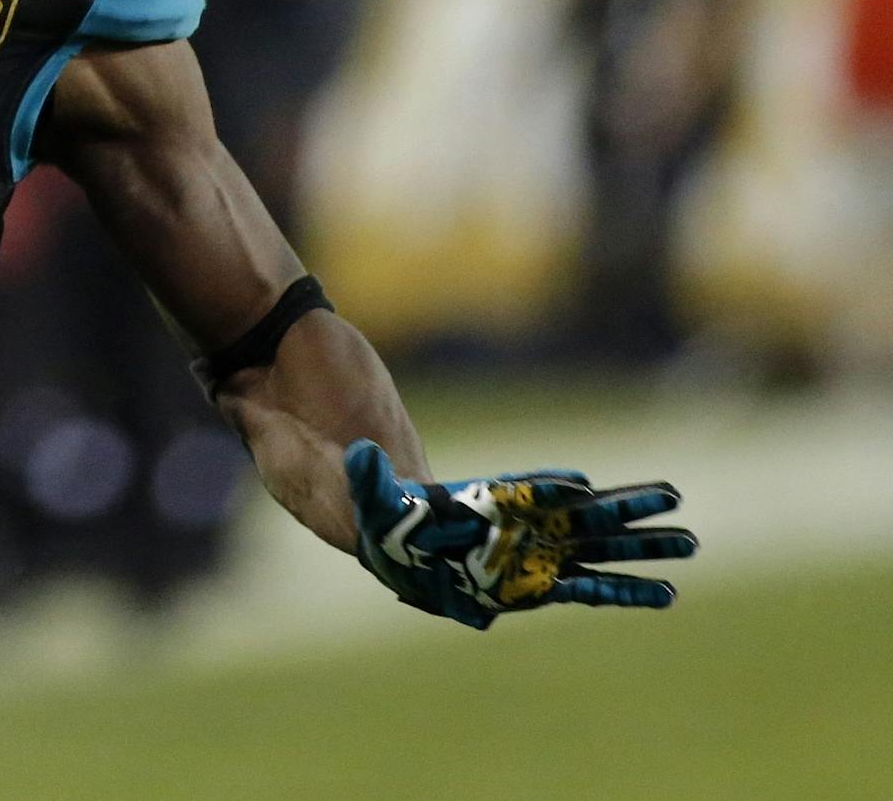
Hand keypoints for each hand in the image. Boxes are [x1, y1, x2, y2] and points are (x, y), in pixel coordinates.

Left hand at [345, 438, 696, 628]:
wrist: (396, 542)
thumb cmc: (387, 516)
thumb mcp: (371, 495)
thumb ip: (367, 476)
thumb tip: (357, 452)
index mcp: (488, 501)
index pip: (525, 492)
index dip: (548, 488)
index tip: (579, 485)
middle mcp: (521, 524)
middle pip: (581, 514)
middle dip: (624, 508)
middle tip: (673, 497)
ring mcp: (535, 554)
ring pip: (598, 549)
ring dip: (641, 547)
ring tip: (689, 542)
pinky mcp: (539, 584)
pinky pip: (590, 589)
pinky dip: (625, 592)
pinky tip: (664, 594)